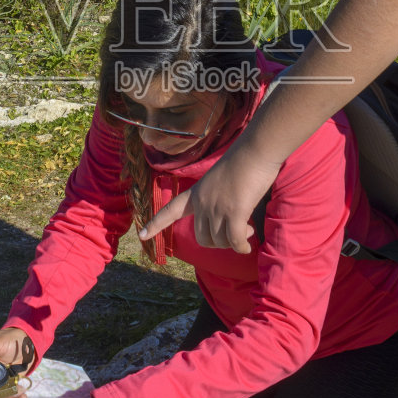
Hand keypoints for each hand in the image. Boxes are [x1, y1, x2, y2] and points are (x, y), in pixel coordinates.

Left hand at [139, 143, 277, 252]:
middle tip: (235, 235)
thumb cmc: (244, 161)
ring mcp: (217, 208)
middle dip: (218, 242)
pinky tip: (248, 244)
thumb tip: (230, 221)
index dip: (156, 223)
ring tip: (247, 231)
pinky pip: (235, 241)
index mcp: (196, 192)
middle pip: (202, 238)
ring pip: (219, 241)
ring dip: (234, 242)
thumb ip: (217, 198)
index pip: (171, 209)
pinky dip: (241, 246)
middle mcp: (202, 202)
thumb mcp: (220, 180)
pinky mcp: (235, 212)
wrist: (255, 150)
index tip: (142, 235)